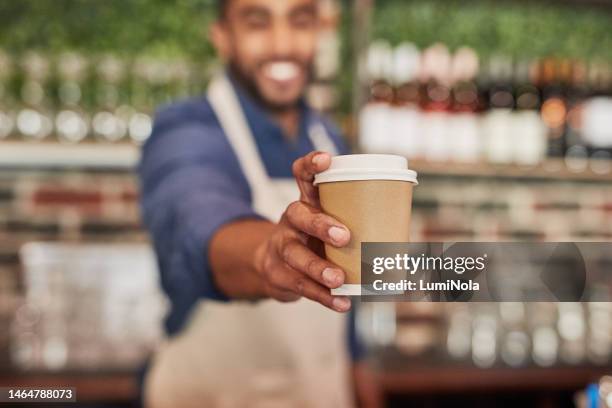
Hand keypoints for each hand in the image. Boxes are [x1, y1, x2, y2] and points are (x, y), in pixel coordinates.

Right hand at [254, 151, 351, 311]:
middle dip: (321, 225)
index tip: (327, 160)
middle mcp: (291, 221)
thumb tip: (414, 243)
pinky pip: (301, 286)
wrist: (272, 266)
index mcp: (306, 202)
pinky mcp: (280, 275)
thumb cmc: (313, 240)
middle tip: (344, 236)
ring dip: (318, 267)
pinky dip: (323, 297)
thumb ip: (358, 225)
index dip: (311, 164)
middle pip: (299, 216)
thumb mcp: (326, 223)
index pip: (302, 175)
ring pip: (296, 255)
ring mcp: (282, 248)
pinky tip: (341, 303)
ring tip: (338, 279)